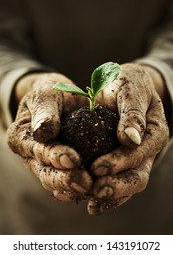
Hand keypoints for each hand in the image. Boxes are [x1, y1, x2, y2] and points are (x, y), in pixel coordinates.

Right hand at [7, 72, 91, 200]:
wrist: (60, 100)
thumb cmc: (50, 94)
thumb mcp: (46, 95)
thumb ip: (44, 112)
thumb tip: (43, 132)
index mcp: (21, 137)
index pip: (38, 150)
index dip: (55, 156)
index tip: (73, 159)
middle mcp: (30, 155)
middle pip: (45, 173)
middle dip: (66, 179)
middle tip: (87, 182)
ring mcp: (44, 164)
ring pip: (56, 182)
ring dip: (74, 188)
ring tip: (93, 188)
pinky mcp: (60, 169)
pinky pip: (68, 183)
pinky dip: (80, 188)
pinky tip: (95, 189)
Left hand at [87, 63, 168, 214]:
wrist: (121, 85)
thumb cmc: (127, 83)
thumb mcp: (130, 90)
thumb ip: (132, 113)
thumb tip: (131, 139)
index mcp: (155, 133)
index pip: (141, 153)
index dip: (120, 162)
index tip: (97, 167)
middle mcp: (147, 150)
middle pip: (137, 176)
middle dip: (116, 186)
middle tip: (94, 190)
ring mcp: (134, 157)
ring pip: (127, 184)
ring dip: (110, 197)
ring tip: (89, 203)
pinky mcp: (120, 160)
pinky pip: (114, 180)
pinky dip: (102, 192)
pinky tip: (86, 199)